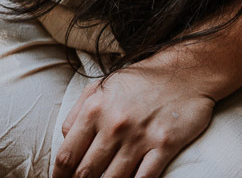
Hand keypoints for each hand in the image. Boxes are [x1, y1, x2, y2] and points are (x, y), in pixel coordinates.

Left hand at [53, 56, 214, 177]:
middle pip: (87, 170)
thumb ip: (78, 112)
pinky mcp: (165, 146)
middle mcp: (114, 126)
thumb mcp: (99, 87)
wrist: (181, 73)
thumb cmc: (137, 81)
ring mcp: (140, 137)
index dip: (60, 173)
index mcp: (93, 110)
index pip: (67, 153)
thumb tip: (65, 138)